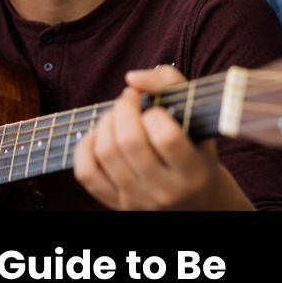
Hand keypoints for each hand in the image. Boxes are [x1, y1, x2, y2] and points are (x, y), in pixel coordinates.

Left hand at [73, 67, 252, 209]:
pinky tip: (100, 135)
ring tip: (117, 115)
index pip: (165, 137)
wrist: (194, 197)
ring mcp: (138, 201)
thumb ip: (168, 82)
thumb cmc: (194, 144)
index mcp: (193, 172)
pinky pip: (86, 172)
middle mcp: (166, 191)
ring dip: (106, 123)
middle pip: (128, 142)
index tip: (155, 108)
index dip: (154, 113)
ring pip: (105, 154)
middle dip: (123, 110)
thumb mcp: (195, 112)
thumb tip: (132, 79)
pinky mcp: (115, 204)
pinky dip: (86, 146)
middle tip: (129, 100)